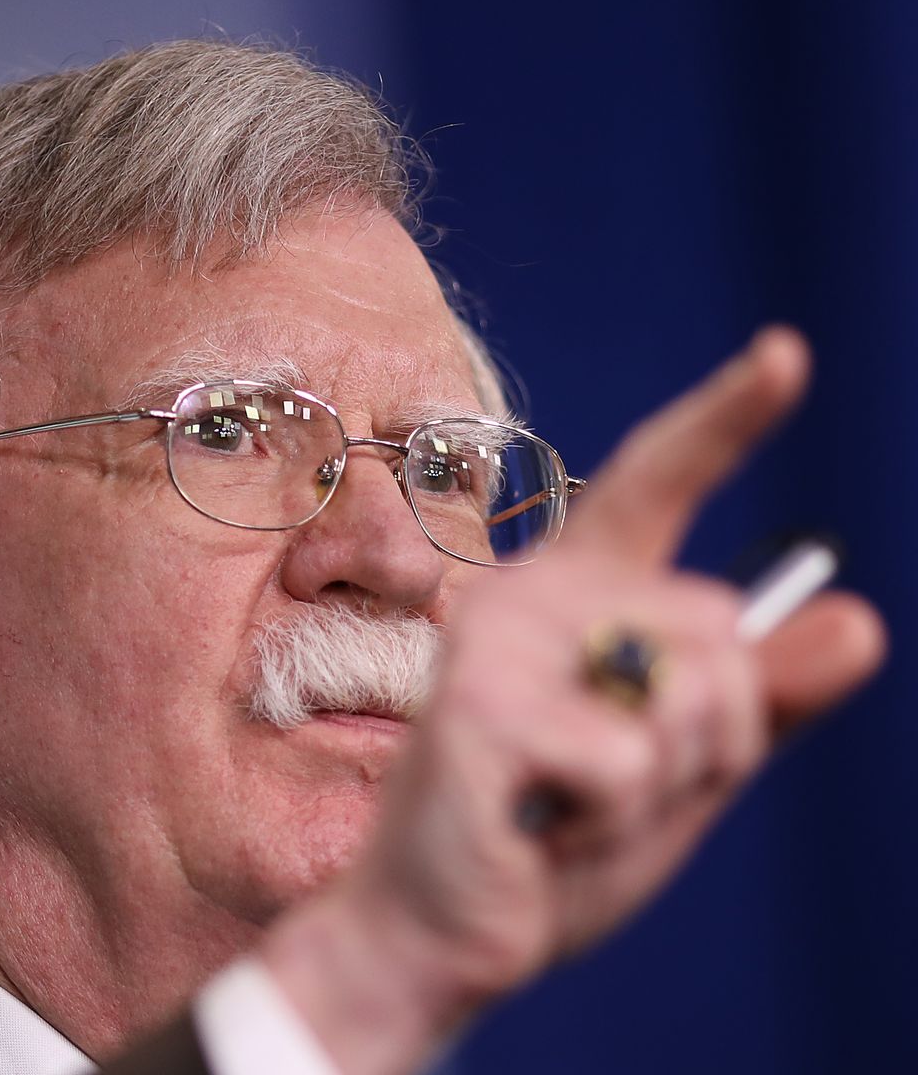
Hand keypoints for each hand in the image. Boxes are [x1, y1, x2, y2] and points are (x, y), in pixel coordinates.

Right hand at [257, 327, 886, 1074]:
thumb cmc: (545, 848)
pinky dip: (611, 824)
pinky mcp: (477, 709)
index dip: (725, 420)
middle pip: (720, 629)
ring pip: (690, 693)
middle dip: (714, 734)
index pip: (655, 487)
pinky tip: (538, 831)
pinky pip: (632, 760)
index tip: (786, 353)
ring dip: (663, 786)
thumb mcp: (677, 774)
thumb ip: (760, 701)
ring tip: (570, 809)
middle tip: (610, 788)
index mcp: (571, 596)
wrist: (432, 938)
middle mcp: (526, 595)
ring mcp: (493, 644)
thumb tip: (858, 620)